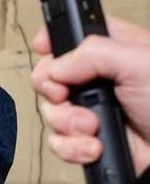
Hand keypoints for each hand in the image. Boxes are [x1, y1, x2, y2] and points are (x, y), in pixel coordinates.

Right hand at [31, 16, 149, 175]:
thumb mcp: (140, 63)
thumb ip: (93, 54)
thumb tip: (55, 68)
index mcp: (113, 50)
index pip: (72, 35)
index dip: (52, 42)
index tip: (44, 50)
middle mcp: (97, 79)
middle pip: (49, 77)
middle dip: (53, 91)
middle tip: (65, 95)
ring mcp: (91, 110)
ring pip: (51, 112)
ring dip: (66, 123)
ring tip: (92, 127)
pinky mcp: (87, 139)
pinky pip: (58, 142)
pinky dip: (71, 147)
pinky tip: (94, 147)